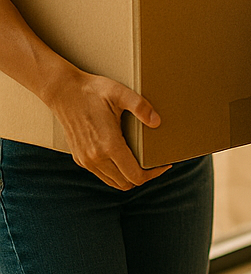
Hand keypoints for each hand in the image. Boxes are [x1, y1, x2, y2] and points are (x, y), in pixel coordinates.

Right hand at [44, 69, 167, 189]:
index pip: (135, 176)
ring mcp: (85, 159)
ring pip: (113, 182)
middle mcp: (95, 157)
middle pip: (126, 183)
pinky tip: (124, 159)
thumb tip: (157, 122)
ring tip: (142, 163)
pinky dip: (115, 173)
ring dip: (129, 177)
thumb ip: (140, 107)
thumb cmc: (93, 91)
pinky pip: (101, 174)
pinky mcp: (79, 157)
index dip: (153, 174)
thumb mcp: (120, 93)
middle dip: (144, 176)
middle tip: (155, 164)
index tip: (164, 164)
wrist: (62, 91)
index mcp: (108, 145)